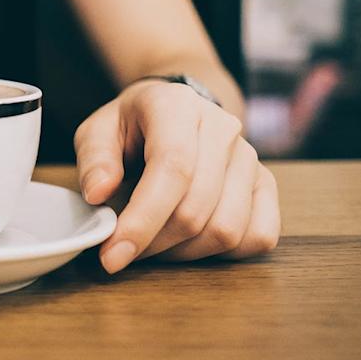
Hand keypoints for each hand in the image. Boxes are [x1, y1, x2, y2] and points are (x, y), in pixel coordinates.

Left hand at [74, 80, 280, 272]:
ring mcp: (250, 157)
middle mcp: (222, 128)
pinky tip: (189, 243)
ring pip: (227, 229)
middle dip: (154, 243)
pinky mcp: (266, 185)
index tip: (114, 254)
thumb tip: (98, 194)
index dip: (143, 219)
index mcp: (177, 106)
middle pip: (196, 207)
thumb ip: (94, 160)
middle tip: (123, 250)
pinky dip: (221, 254)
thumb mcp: (97, 132)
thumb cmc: (131, 126)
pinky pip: (258, 237)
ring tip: (153, 244)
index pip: (172, 168)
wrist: (173, 113)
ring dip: (184, 252)